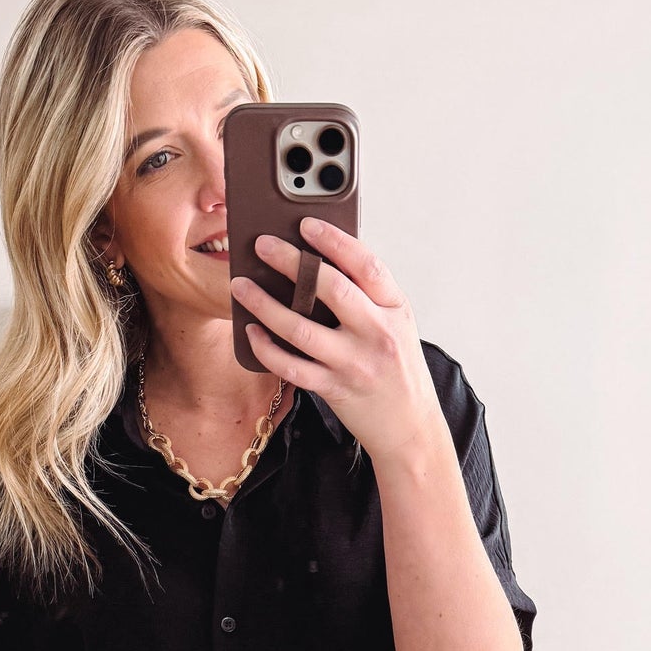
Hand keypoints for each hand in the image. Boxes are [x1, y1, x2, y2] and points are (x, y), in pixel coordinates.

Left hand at [229, 216, 444, 462]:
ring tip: (241, 285)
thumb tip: (319, 259)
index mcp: (395, 309)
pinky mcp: (334, 389)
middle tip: (261, 244)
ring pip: (300, 328)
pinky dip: (266, 348)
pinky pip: (291, 366)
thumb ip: (368, 295)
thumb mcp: (396, 324)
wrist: (409, 426)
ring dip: (264, 304)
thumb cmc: (397, 368)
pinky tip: (250, 332)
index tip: (306, 224)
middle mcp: (377, 333)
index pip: (365, 265)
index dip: (335, 240)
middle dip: (290, 261)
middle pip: (330, 288)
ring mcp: (354, 363)